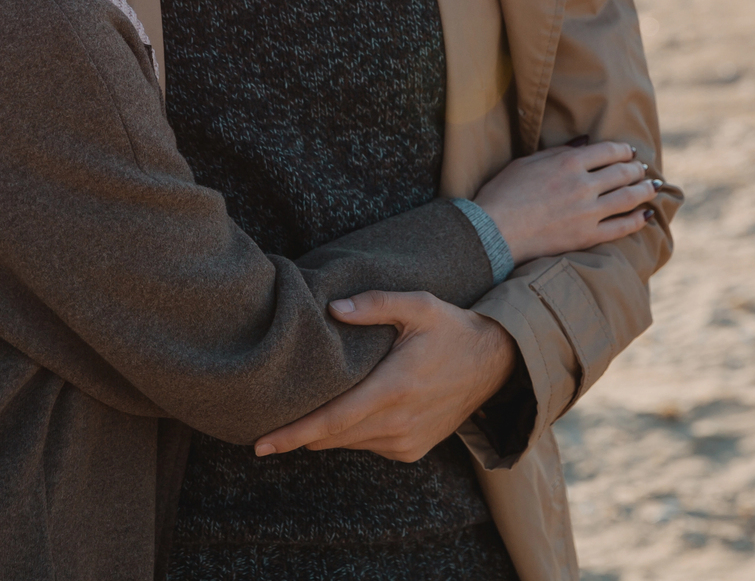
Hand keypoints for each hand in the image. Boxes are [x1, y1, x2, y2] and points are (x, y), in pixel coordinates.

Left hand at [253, 291, 517, 462]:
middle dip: (298, 435)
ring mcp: (407, 441)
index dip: (293, 434)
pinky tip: (348, 412)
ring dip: (325, 433)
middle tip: (264, 428)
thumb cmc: (451, 328)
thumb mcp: (418, 304)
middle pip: (333, 437)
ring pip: (348, 443)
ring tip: (302, 416)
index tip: (261, 444)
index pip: (332, 420)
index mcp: (394, 388)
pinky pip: (368, 446)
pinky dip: (351, 434)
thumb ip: (374, 304)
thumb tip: (332, 309)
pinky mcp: (412, 450)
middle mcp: (399, 422)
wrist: (494, 363)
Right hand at [474, 140, 659, 262]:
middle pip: (623, 173)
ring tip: (652, 188)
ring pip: (629, 198)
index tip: (629, 152)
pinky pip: (622, 227)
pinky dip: (638, 220)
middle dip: (637, 169)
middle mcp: (584, 185)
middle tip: (643, 169)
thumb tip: (585, 142)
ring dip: (645, 191)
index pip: (609, 151)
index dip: (624, 150)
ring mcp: (588, 213)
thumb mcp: (528, 162)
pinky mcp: (587, 237)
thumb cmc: (503, 192)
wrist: (493, 231)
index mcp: (569, 163)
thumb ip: (560, 151)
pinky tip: (646, 216)